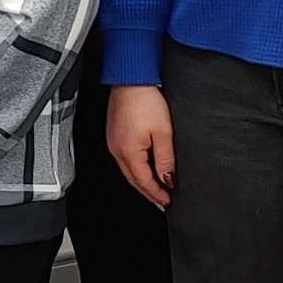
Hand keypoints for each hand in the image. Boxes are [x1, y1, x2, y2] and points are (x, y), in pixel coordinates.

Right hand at [107, 85, 174, 209]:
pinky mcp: (114, 135)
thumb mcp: (163, 132)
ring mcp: (113, 142)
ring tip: (156, 189)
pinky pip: (124, 159)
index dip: (157, 194)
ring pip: (128, 171)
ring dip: (142, 181)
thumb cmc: (146, 100)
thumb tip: (168, 180)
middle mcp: (116, 150)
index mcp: (128, 152)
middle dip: (148, 192)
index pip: (144, 181)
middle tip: (162, 202)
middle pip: (134, 179)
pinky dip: (136, 169)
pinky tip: (144, 169)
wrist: (131, 79)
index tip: (168, 202)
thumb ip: (165, 159)